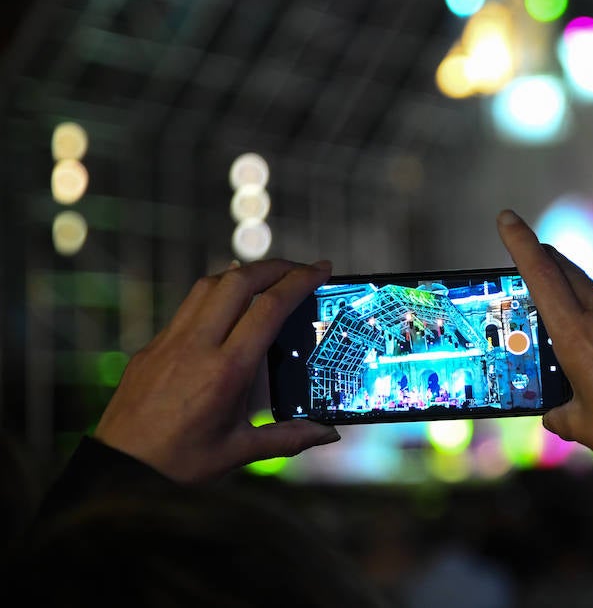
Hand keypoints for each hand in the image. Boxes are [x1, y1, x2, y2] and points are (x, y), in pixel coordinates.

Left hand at [94, 259, 341, 482]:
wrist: (117, 471)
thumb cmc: (178, 464)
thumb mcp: (238, 452)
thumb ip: (288, 438)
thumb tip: (330, 435)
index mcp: (226, 370)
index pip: (268, 308)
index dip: (299, 281)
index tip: (322, 269)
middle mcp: (197, 346)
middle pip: (239, 281)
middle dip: (275, 267)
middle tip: (300, 270)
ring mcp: (170, 342)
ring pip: (209, 285)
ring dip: (243, 274)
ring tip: (267, 279)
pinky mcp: (151, 347)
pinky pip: (188, 306)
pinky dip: (215, 293)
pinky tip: (227, 305)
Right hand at [497, 209, 592, 470]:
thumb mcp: (581, 425)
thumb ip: (562, 413)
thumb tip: (554, 414)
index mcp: (576, 336)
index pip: (542, 276)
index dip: (521, 242)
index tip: (507, 217)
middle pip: (571, 274)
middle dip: (550, 261)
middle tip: (536, 254)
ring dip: (592, 296)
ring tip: (586, 321)